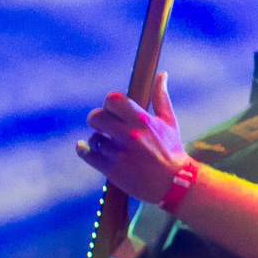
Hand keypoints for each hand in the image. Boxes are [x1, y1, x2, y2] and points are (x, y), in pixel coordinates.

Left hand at [76, 72, 189, 203]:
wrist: (174, 183)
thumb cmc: (172, 150)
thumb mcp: (169, 122)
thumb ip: (161, 97)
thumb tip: (162, 74)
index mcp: (143, 121)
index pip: (113, 100)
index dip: (108, 103)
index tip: (112, 110)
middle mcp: (130, 135)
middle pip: (96, 117)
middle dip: (97, 119)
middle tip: (104, 125)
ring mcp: (119, 153)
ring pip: (93, 137)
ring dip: (97, 138)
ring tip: (106, 142)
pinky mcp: (111, 169)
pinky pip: (87, 154)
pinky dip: (83, 149)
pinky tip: (85, 147)